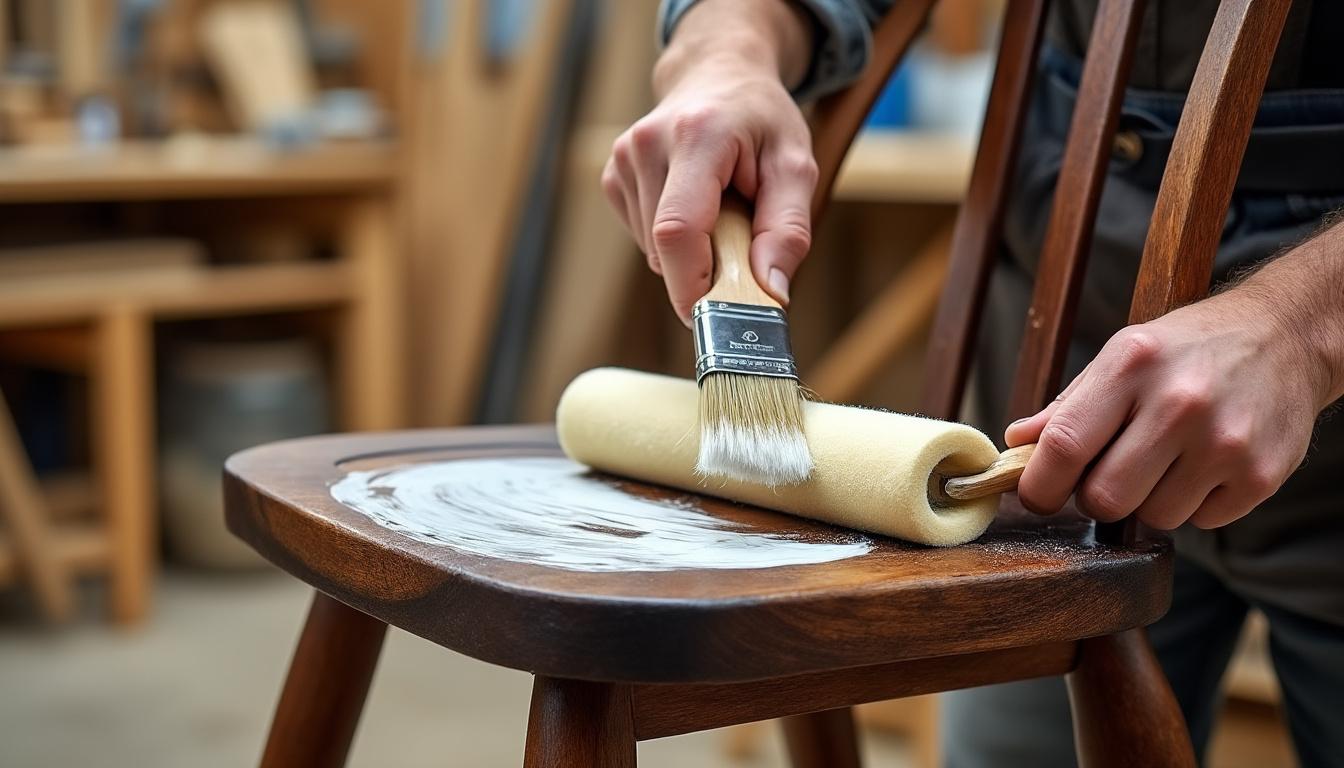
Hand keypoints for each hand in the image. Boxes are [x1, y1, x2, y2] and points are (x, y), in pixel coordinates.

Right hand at [602, 14, 816, 324]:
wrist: (719, 75)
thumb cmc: (761, 122)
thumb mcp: (796, 166)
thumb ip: (788, 231)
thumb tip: (771, 293)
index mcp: (697, 137)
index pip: (679, 230)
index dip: (691, 286)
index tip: (715, 317)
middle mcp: (648, 145)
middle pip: (666, 249)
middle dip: (705, 266)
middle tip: (740, 236)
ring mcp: (623, 161)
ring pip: (654, 251)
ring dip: (691, 251)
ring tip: (717, 209)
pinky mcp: (612, 178)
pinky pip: (643, 238)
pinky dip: (672, 238)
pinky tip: (691, 203)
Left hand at [1005, 291, 1328, 529]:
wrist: (1285, 336)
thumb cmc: (1187, 350)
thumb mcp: (1121, 356)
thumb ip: (1067, 406)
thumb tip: (1016, 447)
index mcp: (1131, 365)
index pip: (1064, 446)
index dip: (1038, 485)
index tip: (1037, 494)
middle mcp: (1180, 402)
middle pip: (1105, 497)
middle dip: (1095, 496)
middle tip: (1109, 473)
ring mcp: (1225, 442)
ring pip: (1153, 518)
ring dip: (1148, 501)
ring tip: (1166, 460)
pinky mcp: (1260, 475)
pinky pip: (1201, 522)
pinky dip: (1194, 505)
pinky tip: (1204, 464)